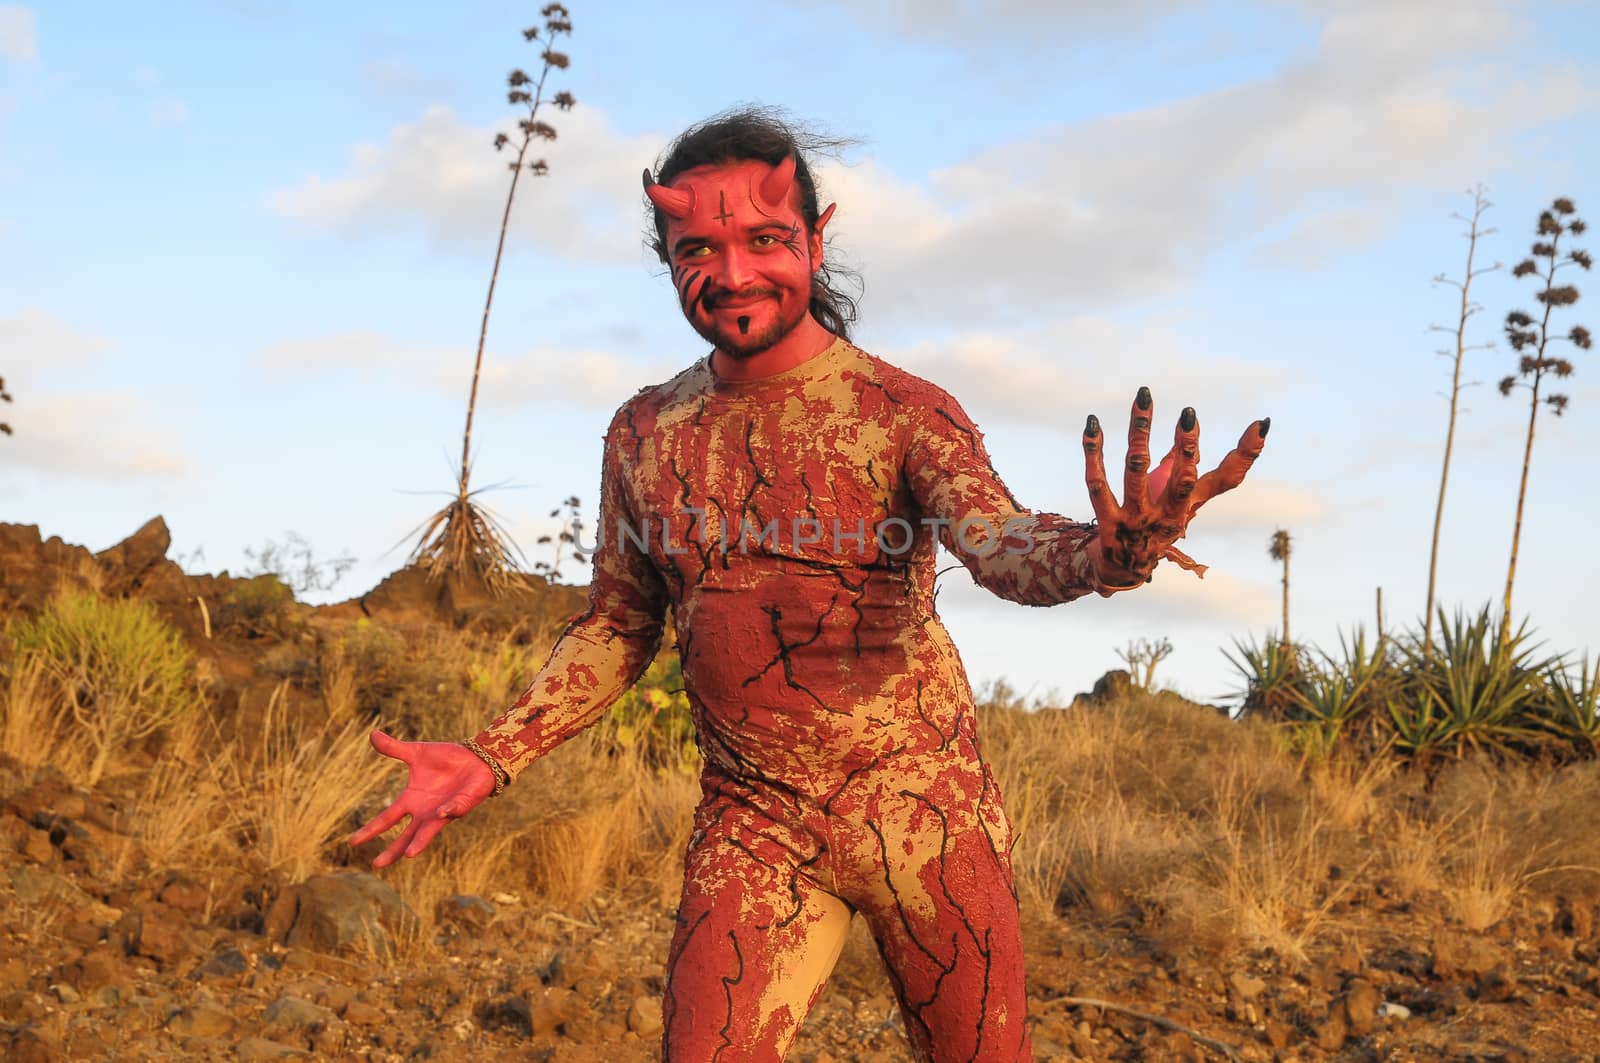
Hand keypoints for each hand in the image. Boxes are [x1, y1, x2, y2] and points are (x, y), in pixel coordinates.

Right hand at [348, 730, 496, 868]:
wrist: (476, 757)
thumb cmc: (446, 758)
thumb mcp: (416, 752)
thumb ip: (394, 748)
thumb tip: (372, 734)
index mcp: (411, 799)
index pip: (387, 819)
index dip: (371, 830)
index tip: (352, 842)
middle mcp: (425, 811)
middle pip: (405, 836)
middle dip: (392, 850)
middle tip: (377, 865)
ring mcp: (443, 811)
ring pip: (428, 832)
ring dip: (420, 842)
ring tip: (408, 854)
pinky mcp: (460, 806)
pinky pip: (453, 810)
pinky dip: (448, 811)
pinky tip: (440, 814)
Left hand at [1082, 386, 1268, 585]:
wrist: (1123, 570)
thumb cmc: (1160, 527)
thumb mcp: (1186, 503)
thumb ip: (1201, 473)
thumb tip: (1220, 439)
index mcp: (1191, 509)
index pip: (1223, 481)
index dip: (1244, 456)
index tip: (1258, 425)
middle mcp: (1166, 517)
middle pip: (1181, 482)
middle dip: (1187, 449)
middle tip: (1189, 415)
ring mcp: (1135, 521)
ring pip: (1136, 473)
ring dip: (1140, 435)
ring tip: (1143, 401)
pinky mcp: (1106, 522)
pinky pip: (1097, 484)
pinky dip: (1094, 453)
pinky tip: (1093, 425)